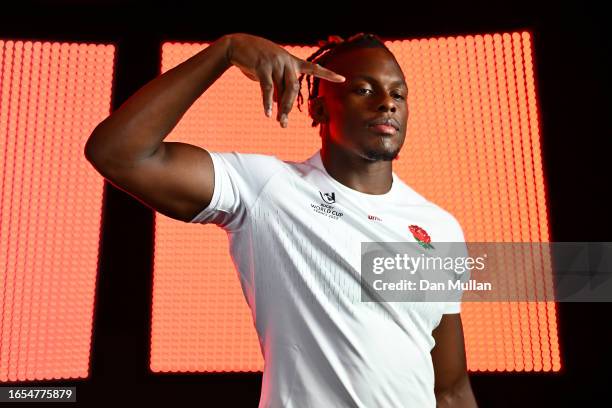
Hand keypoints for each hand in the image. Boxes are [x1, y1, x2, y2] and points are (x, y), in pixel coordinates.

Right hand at [226, 33, 345, 127]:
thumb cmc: (255, 59)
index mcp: (292, 61)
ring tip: (278, 121)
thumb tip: (280, 105)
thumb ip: (278, 85)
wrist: (237, 45)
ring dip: (280, 108)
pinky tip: (268, 113)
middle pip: (294, 88)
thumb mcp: (271, 70)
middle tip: (284, 123)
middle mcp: (286, 61)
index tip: (343, 79)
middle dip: (289, 107)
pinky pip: (267, 89)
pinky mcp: (262, 66)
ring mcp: (275, 63)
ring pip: (281, 90)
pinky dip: (267, 102)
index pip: (314, 68)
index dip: (328, 74)